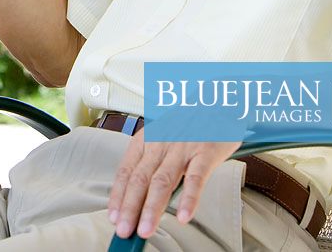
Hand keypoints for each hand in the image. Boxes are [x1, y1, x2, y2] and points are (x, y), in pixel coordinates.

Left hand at [107, 132, 240, 238]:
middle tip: (124, 231)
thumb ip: (151, 164)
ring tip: (145, 230)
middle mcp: (160, 144)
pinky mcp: (205, 152)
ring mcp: (182, 148)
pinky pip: (195, 178)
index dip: (118, 196)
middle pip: (140, 179)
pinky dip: (189, 198)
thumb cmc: (188, 123)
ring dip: (152, 208)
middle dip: (130, 208)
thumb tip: (139, 199)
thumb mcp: (162, 137)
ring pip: (163, 181)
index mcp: (146, 140)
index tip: (113, 217)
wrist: (218, 100)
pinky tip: (183, 216)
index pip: (126, 171)